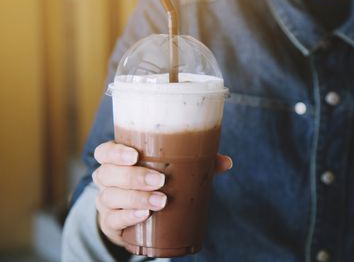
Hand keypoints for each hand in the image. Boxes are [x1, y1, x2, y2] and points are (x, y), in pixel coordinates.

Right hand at [92, 140, 232, 246]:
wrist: (141, 217)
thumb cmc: (157, 183)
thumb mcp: (174, 171)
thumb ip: (198, 163)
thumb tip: (226, 162)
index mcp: (119, 160)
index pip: (105, 152)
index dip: (115, 152)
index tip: (134, 155)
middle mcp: (107, 179)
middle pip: (108, 174)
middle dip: (134, 177)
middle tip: (160, 181)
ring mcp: (106, 202)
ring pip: (110, 197)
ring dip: (135, 198)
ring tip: (159, 201)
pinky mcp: (110, 223)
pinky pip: (112, 219)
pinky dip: (128, 217)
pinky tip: (143, 216)